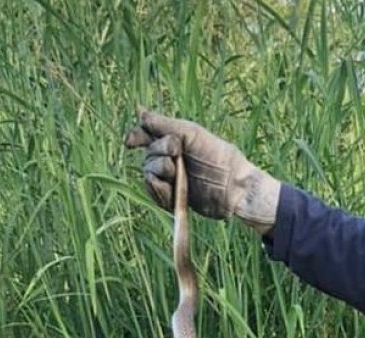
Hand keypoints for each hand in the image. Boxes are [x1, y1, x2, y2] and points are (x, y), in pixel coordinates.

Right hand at [123, 108, 279, 233]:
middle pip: (147, 154)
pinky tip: (172, 189)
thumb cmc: (218, 156)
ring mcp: (171, 180)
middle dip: (159, 151)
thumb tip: (139, 111)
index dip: (136, 136)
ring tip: (176, 172)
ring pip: (148, 173)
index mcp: (175, 141)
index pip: (146, 136)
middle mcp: (170, 159)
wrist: (234, 186)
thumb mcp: (191, 134)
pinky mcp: (174, 198)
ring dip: (160, 170)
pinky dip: (160, 190)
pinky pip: (155, 193)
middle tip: (177, 153)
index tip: (130, 141)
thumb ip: (164, 124)